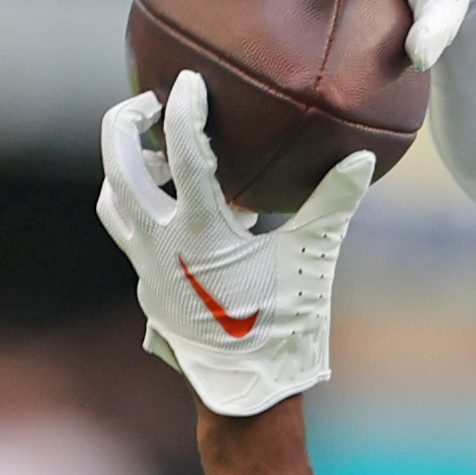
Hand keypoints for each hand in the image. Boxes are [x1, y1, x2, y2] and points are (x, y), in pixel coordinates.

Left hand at [96, 76, 371, 417]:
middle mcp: (162, 246)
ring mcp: (147, 266)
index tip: (191, 82)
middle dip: (127, 124)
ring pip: (114, 199)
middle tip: (150, 103)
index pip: (185, 155)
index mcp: (201, 234)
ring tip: (154, 151)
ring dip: (125, 167)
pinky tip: (170, 204)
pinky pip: (128, 230)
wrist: (248, 392)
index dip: (187, 111)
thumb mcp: (311, 262)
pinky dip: (140, 205)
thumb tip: (361, 158)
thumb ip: (332, 205)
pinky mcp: (147, 284)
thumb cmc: (284, 328)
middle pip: (120, 165)